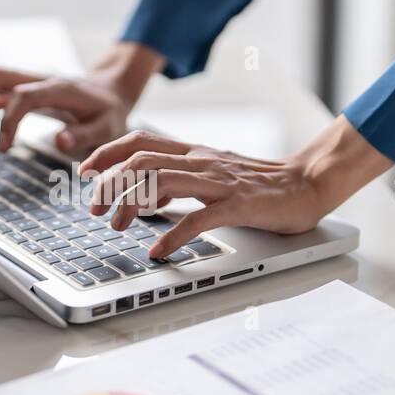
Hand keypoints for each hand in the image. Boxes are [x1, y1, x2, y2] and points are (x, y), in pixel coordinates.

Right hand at [0, 42, 163, 155]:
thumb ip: (86, 135)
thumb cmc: (109, 113)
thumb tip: (59, 142)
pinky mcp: (25, 88)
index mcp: (59, 88)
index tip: (2, 148)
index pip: (23, 96)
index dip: (8, 120)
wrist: (111, 90)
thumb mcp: (109, 128)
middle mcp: (40, 79)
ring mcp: (30, 81)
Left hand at [80, 115, 393, 258]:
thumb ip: (182, 176)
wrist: (308, 184)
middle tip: (96, 207)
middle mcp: (202, 161)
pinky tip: (158, 252)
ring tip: (117, 226)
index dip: (107, 153)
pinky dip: (172, 237)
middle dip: (110, 182)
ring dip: (131, 205)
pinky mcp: (237, 205)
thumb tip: (142, 192)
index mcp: (195, 152)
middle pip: (141, 160)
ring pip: (161, 182)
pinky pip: (197, 219)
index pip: (140, 141)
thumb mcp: (213, 173)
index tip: (85, 172)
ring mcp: (219, 182)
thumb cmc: (261, 185)